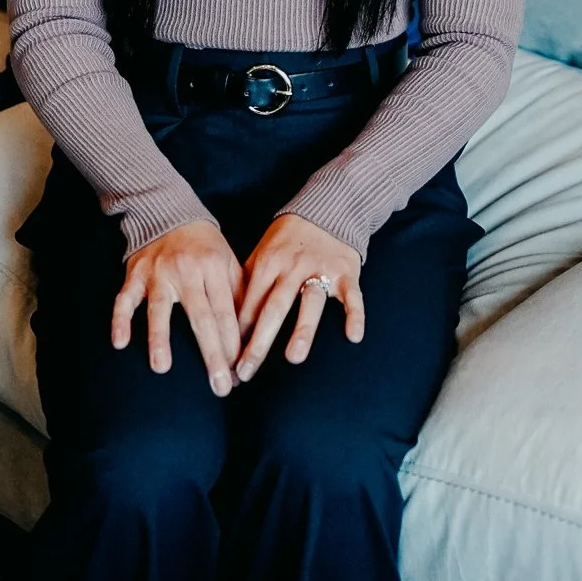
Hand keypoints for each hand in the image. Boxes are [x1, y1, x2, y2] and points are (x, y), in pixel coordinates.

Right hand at [112, 221, 242, 396]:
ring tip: (161, 368)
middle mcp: (187, 270)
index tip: (238, 374)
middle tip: (219, 388)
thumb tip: (252, 333)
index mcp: (214, 267)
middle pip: (201, 317)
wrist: (168, 211)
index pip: (226, 313)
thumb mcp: (228, 261)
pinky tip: (119, 343)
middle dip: (212, 355)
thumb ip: (239, 293)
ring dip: (159, 337)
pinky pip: (125, 298)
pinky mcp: (135, 274)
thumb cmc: (204, 245)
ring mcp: (158, 272)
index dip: (233, 345)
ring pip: (159, 307)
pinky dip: (120, 319)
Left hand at [235, 215, 363, 381]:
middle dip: (259, 342)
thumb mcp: (262, 251)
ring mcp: (321, 269)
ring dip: (302, 329)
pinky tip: (353, 336)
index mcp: (268, 263)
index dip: (237, 333)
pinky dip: (355, 314)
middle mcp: (293, 266)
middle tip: (246, 371)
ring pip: (311, 302)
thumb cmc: (288, 238)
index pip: (250, 303)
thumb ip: (247, 282)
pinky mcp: (346, 271)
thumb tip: (227, 318)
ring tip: (293, 358)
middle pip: (274, 307)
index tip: (226, 361)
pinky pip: (352, 295)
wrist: (327, 208)